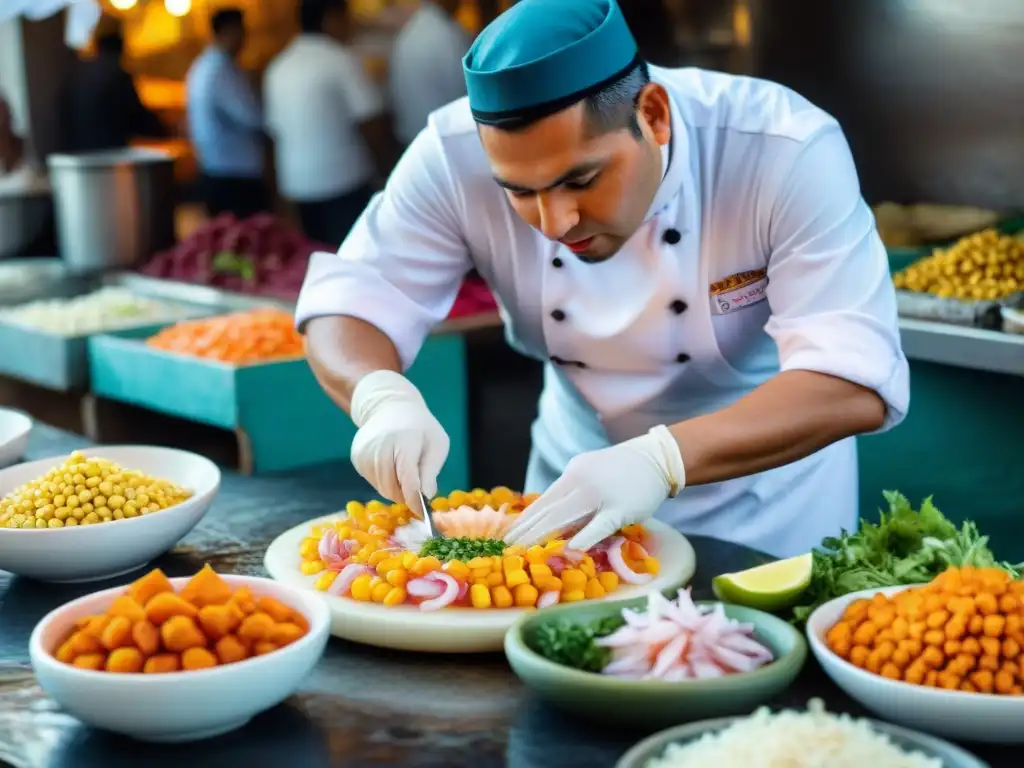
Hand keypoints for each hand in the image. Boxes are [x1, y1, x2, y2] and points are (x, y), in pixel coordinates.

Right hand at [349, 370, 449, 513]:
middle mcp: (380, 446)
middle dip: (406, 495)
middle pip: (392, 487)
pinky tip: (392, 465)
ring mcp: (365, 452)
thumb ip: (431, 470)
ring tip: (406, 472)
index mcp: (404, 441)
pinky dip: (385, 481)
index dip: (415, 500)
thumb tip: (426, 497)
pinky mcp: (357, 457)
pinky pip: (373, 481)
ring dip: (396, 489)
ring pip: (381, 488)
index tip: (423, 514)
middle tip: (418, 490)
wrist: (390, 406)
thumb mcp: (437, 444)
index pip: (408, 479)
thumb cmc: (420, 427)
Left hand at [504, 426, 685, 551]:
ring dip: (542, 534)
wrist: (655, 459)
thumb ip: (573, 495)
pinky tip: (570, 548)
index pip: (543, 500)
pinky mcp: (621, 508)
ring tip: (523, 549)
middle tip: (506, 547)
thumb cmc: (620, 471)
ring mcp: (600, 495)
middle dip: (525, 530)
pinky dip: (585, 536)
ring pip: (565, 516)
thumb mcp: (590, 474)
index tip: (506, 534)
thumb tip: (551, 520)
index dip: (524, 519)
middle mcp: (581, 482)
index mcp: (572, 474)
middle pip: (548, 509)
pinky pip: (600, 524)